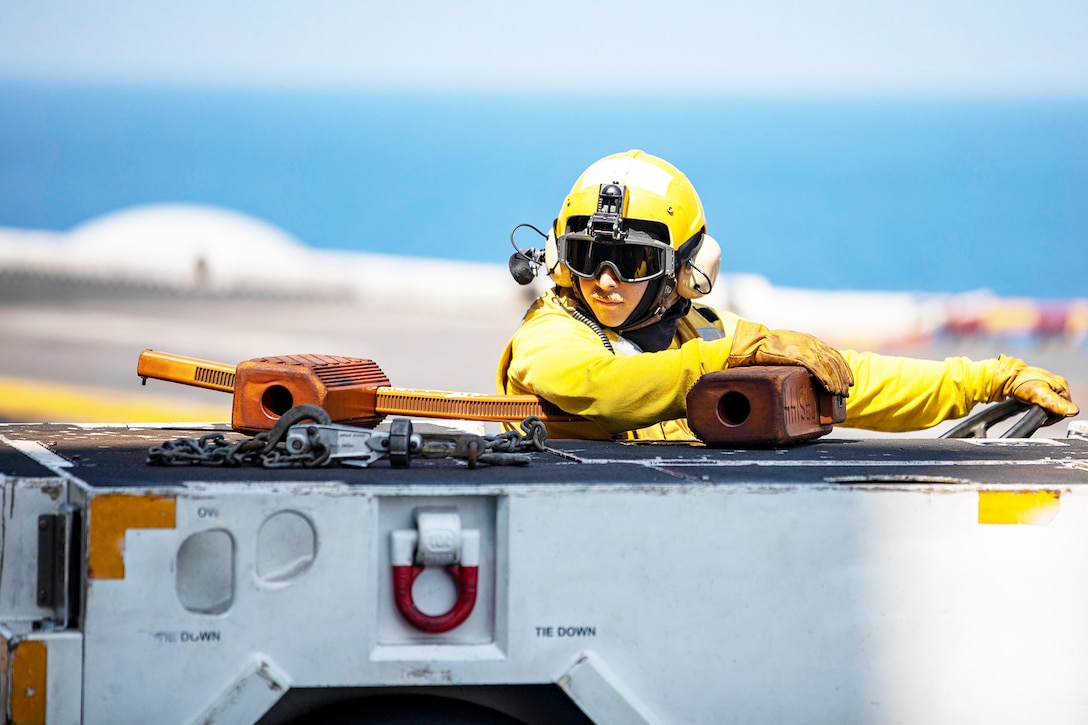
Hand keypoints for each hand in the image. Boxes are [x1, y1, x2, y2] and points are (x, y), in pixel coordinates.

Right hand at [728, 320, 853, 395]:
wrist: (756, 342)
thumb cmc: (768, 347)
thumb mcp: (790, 347)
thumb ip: (800, 355)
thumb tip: (807, 368)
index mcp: (811, 341)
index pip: (833, 355)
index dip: (843, 369)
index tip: (848, 380)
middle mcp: (812, 343)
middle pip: (835, 361)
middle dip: (842, 377)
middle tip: (845, 391)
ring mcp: (807, 349)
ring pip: (830, 367)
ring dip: (837, 381)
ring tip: (839, 394)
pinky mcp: (800, 356)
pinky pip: (819, 370)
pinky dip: (827, 380)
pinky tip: (830, 389)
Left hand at [991, 355, 1078, 419]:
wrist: (1003, 378)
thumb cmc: (1020, 383)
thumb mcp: (1040, 395)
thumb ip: (1055, 404)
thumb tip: (1072, 411)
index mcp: (1060, 385)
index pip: (1066, 407)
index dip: (1055, 416)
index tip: (1043, 419)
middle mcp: (1056, 384)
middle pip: (1059, 406)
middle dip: (1049, 413)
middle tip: (1037, 414)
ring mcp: (1048, 386)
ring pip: (1051, 405)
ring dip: (1043, 410)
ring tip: (1033, 408)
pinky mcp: (1039, 389)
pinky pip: (1043, 402)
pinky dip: (1038, 406)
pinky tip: (1031, 406)